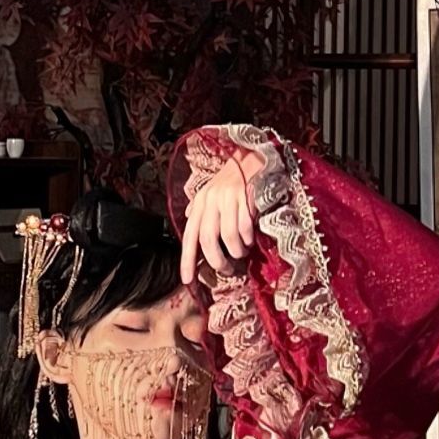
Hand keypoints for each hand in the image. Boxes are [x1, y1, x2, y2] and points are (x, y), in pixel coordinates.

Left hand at [180, 153, 259, 284]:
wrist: (251, 158)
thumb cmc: (231, 181)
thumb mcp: (210, 195)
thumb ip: (199, 212)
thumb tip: (189, 227)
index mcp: (199, 204)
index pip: (189, 236)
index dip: (187, 261)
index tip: (187, 281)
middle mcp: (210, 200)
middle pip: (207, 239)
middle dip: (217, 260)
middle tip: (226, 270)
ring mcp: (228, 198)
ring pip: (228, 236)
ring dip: (236, 251)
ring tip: (241, 253)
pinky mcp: (245, 196)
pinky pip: (245, 226)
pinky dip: (247, 238)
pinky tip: (250, 239)